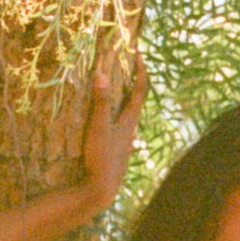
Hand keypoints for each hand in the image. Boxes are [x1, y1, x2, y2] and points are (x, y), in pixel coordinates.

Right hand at [80, 47, 146, 210]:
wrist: (103, 188)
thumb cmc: (102, 157)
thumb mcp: (99, 127)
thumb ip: (100, 102)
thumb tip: (101, 73)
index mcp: (129, 119)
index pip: (140, 89)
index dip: (141, 70)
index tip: (139, 53)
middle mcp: (131, 127)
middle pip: (136, 98)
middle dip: (134, 79)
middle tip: (129, 63)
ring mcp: (126, 138)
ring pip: (129, 111)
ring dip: (125, 95)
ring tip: (119, 83)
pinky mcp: (118, 147)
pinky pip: (120, 122)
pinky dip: (117, 109)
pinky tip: (110, 114)